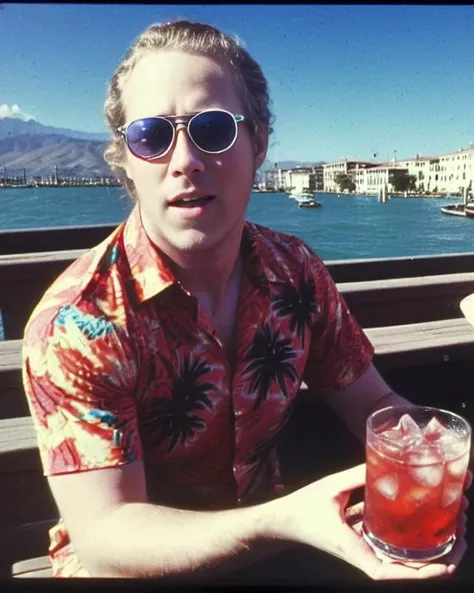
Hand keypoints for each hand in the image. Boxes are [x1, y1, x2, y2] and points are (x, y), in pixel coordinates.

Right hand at [273, 463, 466, 579]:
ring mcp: (366, 548)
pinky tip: (426, 515)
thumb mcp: (331, 488)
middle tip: (460, 528)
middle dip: (438, 553)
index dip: (421, 573)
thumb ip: (356, 475)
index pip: (390, 573)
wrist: (285, 520)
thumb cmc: (304, 510)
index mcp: (355, 550)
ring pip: (404, 553)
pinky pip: (393, 541)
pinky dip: (412, 534)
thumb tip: (383, 458)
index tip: (446, 564)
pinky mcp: (364, 539)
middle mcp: (365, 554)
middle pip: (407, 565)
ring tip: (452, 521)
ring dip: (429, 542)